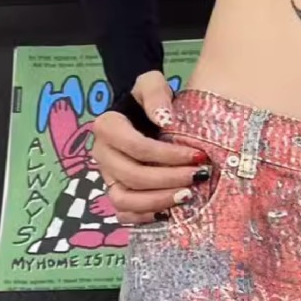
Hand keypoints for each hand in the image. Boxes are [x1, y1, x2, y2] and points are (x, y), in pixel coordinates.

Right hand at [93, 70, 210, 223]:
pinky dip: (146, 217)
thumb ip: (156, 94)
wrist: (141, 115)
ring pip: (125, 201)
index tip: (198, 156)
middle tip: (197, 177)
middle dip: (169, 180)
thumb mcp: (151, 84)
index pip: (137, 147)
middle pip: (133, 176)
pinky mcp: (115, 194)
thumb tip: (165, 120)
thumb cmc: (148, 100)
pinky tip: (171, 211)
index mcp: (107, 127)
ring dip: (158, 201)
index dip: (169, 155)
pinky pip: (125, 215)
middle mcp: (102, 155)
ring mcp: (107, 177)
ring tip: (187, 196)